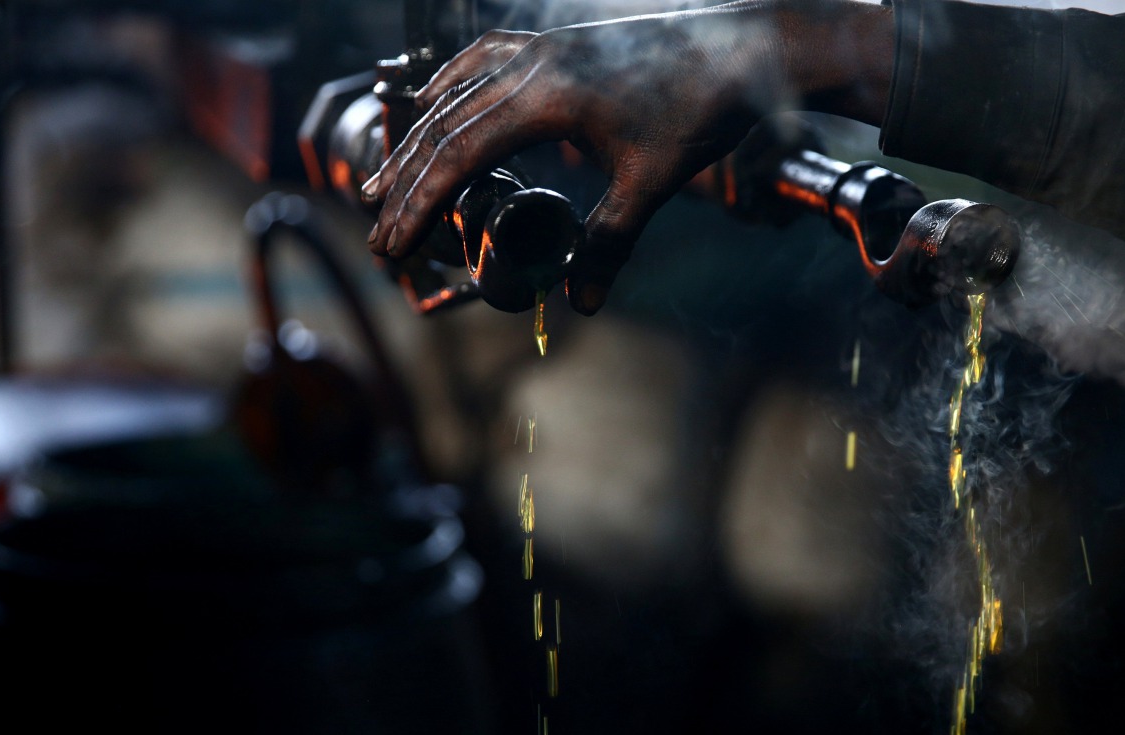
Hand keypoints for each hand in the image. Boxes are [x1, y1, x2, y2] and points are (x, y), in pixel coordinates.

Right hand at [364, 0, 892, 314]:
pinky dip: (450, 90)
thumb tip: (580, 301)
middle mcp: (532, 64)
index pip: (460, 156)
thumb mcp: (651, 182)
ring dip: (418, 140)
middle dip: (407, 184)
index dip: (420, 204)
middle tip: (377, 229)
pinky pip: (481, 61)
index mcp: (548, 98)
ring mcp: (541, 47)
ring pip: (456, 93)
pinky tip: (435, 107)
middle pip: (445, 127)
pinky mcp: (554, 44)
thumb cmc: (703, 108)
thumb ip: (610, 242)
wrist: (747, 47)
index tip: (393, 243)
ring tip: (386, 181)